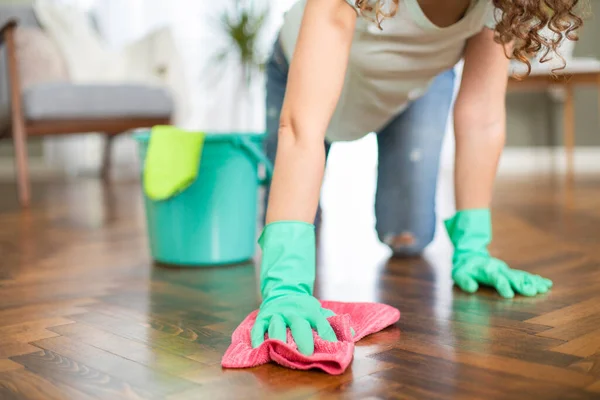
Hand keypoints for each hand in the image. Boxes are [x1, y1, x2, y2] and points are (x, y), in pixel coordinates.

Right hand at [250, 221, 337, 354]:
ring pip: (277, 325)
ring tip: (281, 349)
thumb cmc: (304, 308)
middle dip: (303, 338)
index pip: (321, 323)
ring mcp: (277, 314)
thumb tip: (353, 334)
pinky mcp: (263, 317)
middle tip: (307, 352)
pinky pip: (258, 327)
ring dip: (279, 336)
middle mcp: (294, 312)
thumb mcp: (319, 311)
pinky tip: (258, 347)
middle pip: (299, 325)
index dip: (327, 334)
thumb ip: (334, 322)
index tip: (333, 346)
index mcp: (310, 311)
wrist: (284, 291)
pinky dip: (257, 337)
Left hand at [445, 209, 552, 297]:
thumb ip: (465, 281)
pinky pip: (524, 275)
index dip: (502, 286)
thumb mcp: (458, 274)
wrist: (470, 255)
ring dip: (533, 282)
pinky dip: (535, 279)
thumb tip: (472, 288)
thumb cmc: (463, 268)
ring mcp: (506, 270)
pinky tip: (546, 284)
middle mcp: (499, 269)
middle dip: (522, 285)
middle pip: (512, 277)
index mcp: (487, 271)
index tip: (509, 295)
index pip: (496, 279)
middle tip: (532, 292)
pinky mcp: (509, 272)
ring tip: (545, 287)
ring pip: (521, 275)